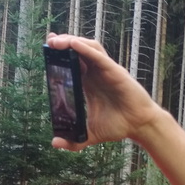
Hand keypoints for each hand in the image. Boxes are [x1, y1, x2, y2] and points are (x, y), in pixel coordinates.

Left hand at [44, 33, 161, 149]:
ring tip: (56, 41)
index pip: (72, 62)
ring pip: (88, 48)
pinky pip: (99, 56)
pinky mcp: (115, 72)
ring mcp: (106, 70)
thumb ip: (73, 141)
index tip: (46, 49)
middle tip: (48, 41)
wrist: (138, 127)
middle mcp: (96, 73)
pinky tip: (74, 44)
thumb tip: (55, 143)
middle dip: (62, 43)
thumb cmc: (118, 126)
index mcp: (88, 82)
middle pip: (78, 51)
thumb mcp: (90, 135)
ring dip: (72, 41)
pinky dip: (86, 49)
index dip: (60, 54)